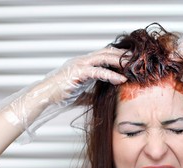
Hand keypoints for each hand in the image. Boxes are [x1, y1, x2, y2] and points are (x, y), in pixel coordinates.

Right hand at [0, 47, 126, 141]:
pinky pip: (97, 71)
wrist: (44, 96)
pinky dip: (110, 74)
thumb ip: (92, 94)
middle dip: (123, 55)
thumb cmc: (61, 95)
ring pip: (103, 57)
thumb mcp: (81, 94)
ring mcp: (79, 64)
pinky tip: (120, 79)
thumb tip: (103, 100)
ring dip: (119, 61)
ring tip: (132, 67)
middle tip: (137, 60)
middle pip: (107, 52)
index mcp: (84, 63)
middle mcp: (82, 60)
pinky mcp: (77, 73)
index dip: (118, 56)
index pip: (104, 55)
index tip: (132, 61)